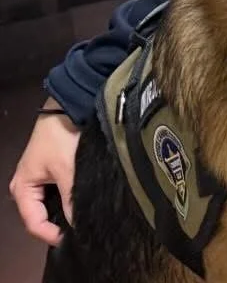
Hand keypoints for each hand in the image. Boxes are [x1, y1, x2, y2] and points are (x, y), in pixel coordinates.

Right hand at [8, 103, 78, 246]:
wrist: (68, 107)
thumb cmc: (61, 138)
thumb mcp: (67, 169)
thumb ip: (71, 198)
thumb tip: (79, 224)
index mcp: (22, 189)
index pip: (33, 223)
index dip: (50, 235)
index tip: (72, 240)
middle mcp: (26, 187)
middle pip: (40, 216)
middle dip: (58, 225)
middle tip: (81, 231)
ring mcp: (39, 179)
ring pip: (50, 205)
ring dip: (64, 212)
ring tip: (84, 219)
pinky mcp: (51, 172)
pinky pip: (57, 193)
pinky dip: (68, 200)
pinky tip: (82, 203)